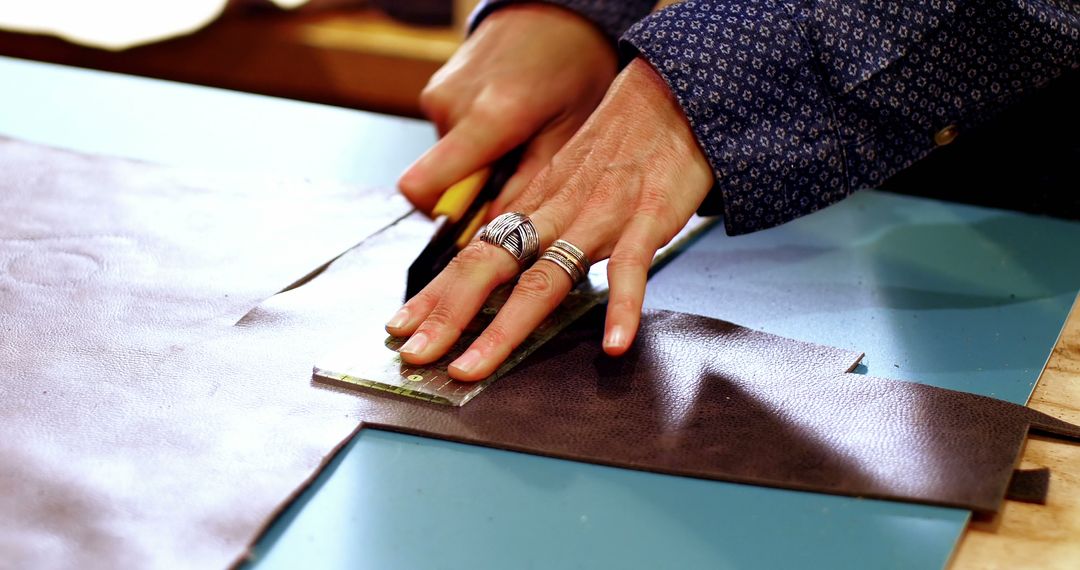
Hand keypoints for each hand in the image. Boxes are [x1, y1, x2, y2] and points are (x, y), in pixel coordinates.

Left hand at [386, 58, 714, 379]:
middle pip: (491, 266)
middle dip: (449, 314)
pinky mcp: (648, 218)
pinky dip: (623, 307)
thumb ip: (542, 217)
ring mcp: (600, 218)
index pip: (474, 253)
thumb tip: (509, 257)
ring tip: (475, 367)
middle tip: (416, 354)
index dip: (435, 292)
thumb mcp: (569, 176)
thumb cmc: (622, 141)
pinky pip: (631, 268)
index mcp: (537, 204)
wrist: (672, 96)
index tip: (399, 327)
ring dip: (505, 327)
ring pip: (545, 279)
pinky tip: (613, 344)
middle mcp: (557, 212)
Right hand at [397, 4, 616, 215]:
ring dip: (478, 163)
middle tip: (515, 173)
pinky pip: (447, 136)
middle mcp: (452, 104)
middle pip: (438, 180)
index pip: (424, 188)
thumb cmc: (574, 66)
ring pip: (444, 159)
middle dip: (473, 190)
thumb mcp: (569, 134)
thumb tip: (495, 230)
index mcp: (488, 118)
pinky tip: (506, 123)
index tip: (475, 220)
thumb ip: (529, 188)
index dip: (442, 216)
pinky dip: (474, 141)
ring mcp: (438, 93)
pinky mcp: (436, 89)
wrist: (558, 10)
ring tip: (517, 139)